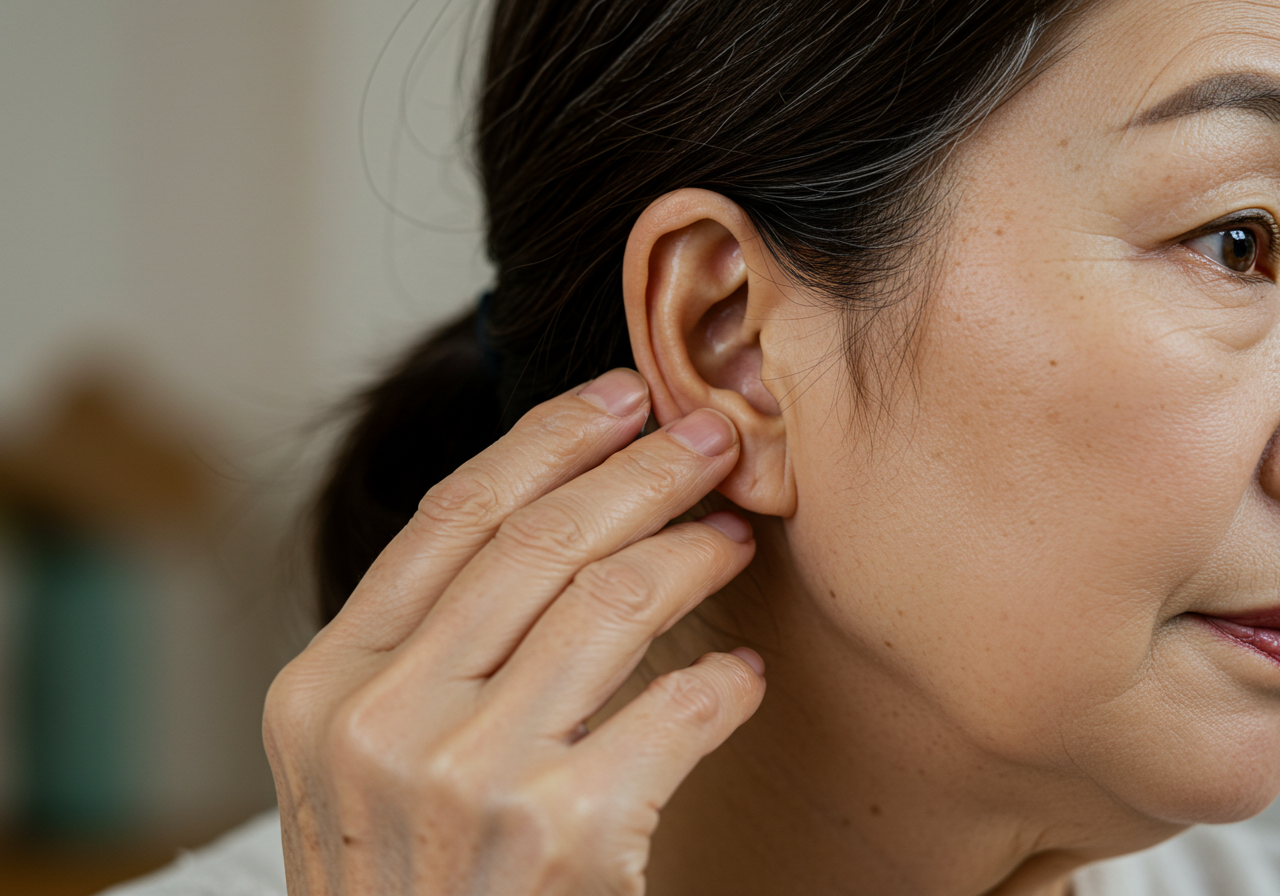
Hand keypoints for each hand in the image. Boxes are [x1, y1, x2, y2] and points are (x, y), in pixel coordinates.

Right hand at [263, 368, 765, 894]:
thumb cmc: (411, 882)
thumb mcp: (370, 761)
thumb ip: (424, 650)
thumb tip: (547, 519)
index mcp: (323, 686)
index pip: (451, 515)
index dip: (547, 437)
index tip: (623, 394)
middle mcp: (379, 723)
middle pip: (540, 540)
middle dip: (641, 469)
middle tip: (711, 438)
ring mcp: (465, 782)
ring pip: (612, 603)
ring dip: (693, 552)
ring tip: (736, 536)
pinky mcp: (561, 840)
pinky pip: (672, 713)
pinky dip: (719, 685)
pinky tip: (739, 678)